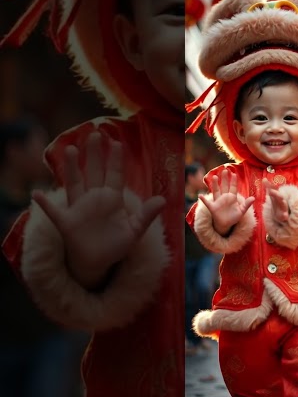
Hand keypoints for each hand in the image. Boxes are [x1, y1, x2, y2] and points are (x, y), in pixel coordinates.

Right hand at [32, 132, 165, 289]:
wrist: (99, 261)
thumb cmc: (116, 244)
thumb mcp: (135, 230)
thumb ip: (147, 215)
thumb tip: (162, 200)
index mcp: (113, 199)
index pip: (115, 175)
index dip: (115, 160)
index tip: (116, 142)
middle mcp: (95, 198)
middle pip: (94, 172)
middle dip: (94, 154)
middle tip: (94, 134)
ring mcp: (79, 208)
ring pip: (75, 183)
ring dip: (72, 168)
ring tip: (70, 149)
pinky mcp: (66, 221)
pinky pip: (53, 211)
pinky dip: (45, 203)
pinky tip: (37, 193)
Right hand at [200, 169, 254, 235]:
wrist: (226, 224)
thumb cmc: (234, 217)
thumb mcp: (242, 211)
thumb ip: (247, 204)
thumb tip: (253, 198)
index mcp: (232, 197)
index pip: (233, 187)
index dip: (233, 181)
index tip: (234, 173)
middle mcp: (224, 197)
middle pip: (224, 186)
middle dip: (224, 179)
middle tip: (225, 170)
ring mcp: (218, 201)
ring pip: (216, 191)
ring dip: (215, 184)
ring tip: (214, 177)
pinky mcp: (213, 207)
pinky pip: (207, 203)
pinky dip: (204, 199)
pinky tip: (200, 195)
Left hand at [262, 179, 288, 223]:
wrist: (282, 213)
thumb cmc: (277, 202)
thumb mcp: (272, 194)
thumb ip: (268, 187)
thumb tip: (264, 178)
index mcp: (277, 195)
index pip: (274, 189)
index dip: (270, 185)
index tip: (265, 181)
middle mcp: (281, 200)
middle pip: (279, 196)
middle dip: (276, 193)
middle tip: (271, 191)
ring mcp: (283, 207)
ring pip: (284, 204)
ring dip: (283, 203)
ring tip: (283, 201)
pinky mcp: (284, 215)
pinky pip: (285, 215)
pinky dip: (285, 215)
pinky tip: (285, 216)